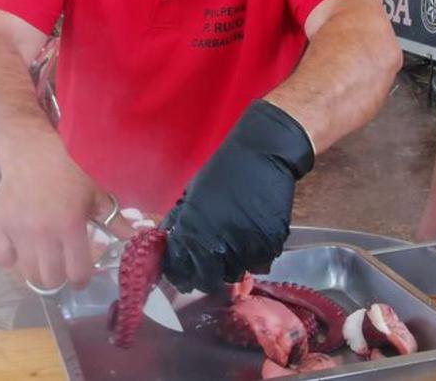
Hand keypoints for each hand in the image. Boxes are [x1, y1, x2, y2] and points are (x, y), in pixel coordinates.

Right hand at [0, 136, 113, 290]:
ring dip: (36, 270)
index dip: (81, 279)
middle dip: (59, 277)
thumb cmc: (68, 174)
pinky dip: (8, 258)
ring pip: (26, 273)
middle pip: (50, 279)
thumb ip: (114, 220)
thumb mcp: (95, 195)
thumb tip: (137, 238)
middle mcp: (43, 233)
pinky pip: (0, 258)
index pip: (77, 272)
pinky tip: (18, 248)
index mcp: (70, 226)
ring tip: (42, 259)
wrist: (31, 155)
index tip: (80, 275)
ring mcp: (18, 231)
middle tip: (60, 266)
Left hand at [162, 101, 314, 292]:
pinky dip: (255, 255)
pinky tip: (253, 236)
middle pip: (209, 281)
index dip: (181, 274)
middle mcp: (218, 245)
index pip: (180, 273)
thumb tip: (165, 242)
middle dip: (208, 275)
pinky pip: (260, 263)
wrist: (262, 154)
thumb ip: (177, 222)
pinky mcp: (270, 245)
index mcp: (193, 232)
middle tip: (212, 260)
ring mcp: (246, 247)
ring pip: (236, 274)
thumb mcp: (191, 194)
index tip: (186, 270)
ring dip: (233, 265)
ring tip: (235, 244)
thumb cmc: (223, 172)